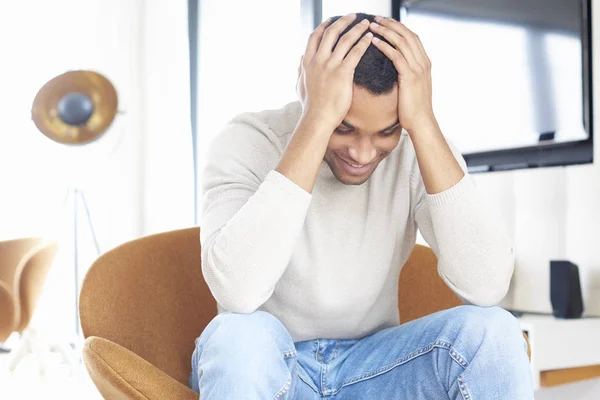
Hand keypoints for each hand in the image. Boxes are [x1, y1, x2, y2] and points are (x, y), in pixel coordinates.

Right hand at [297, 14, 372, 128]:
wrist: (317, 118)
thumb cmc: (310, 106)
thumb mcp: (300, 85)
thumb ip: (299, 70)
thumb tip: (299, 58)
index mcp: (307, 62)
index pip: (314, 37)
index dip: (324, 26)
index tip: (332, 19)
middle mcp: (317, 61)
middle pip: (330, 33)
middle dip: (342, 21)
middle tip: (353, 16)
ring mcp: (330, 66)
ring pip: (345, 40)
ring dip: (357, 29)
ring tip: (366, 23)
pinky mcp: (342, 73)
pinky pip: (355, 53)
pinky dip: (363, 43)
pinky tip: (370, 38)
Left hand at [369, 16, 434, 133]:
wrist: (421, 122)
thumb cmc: (413, 109)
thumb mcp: (412, 87)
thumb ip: (407, 74)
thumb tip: (395, 68)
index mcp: (424, 63)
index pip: (412, 37)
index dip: (398, 27)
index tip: (384, 22)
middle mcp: (423, 62)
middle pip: (407, 34)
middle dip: (391, 24)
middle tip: (375, 19)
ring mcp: (418, 68)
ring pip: (401, 42)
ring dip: (385, 32)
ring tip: (372, 26)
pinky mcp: (410, 76)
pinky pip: (396, 56)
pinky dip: (384, 46)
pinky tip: (373, 41)